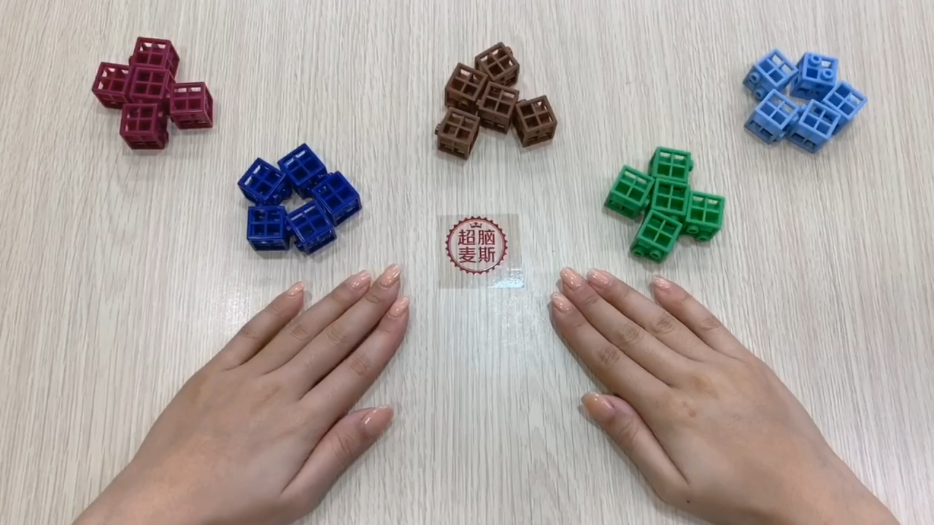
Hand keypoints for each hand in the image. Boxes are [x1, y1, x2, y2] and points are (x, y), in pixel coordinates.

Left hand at [74, 266, 409, 524]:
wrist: (160, 506)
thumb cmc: (230, 509)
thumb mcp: (296, 496)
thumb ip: (340, 451)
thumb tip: (381, 413)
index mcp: (303, 422)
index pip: (356, 369)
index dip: (384, 337)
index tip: (403, 310)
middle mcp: (279, 390)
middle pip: (334, 340)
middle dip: (368, 306)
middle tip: (392, 278)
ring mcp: (245, 376)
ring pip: (299, 329)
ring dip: (333, 301)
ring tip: (360, 278)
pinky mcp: (214, 372)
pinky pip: (251, 333)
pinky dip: (276, 310)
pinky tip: (297, 293)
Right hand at [550, 269, 897, 524]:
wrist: (805, 492)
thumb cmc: (735, 496)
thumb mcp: (673, 485)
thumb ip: (632, 439)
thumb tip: (593, 400)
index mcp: (668, 411)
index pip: (611, 361)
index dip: (580, 331)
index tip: (558, 306)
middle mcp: (690, 378)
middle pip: (631, 334)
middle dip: (595, 304)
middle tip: (568, 278)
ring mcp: (720, 365)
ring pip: (664, 322)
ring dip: (628, 296)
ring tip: (598, 276)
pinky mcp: (746, 360)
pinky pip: (709, 322)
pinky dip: (682, 301)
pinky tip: (659, 284)